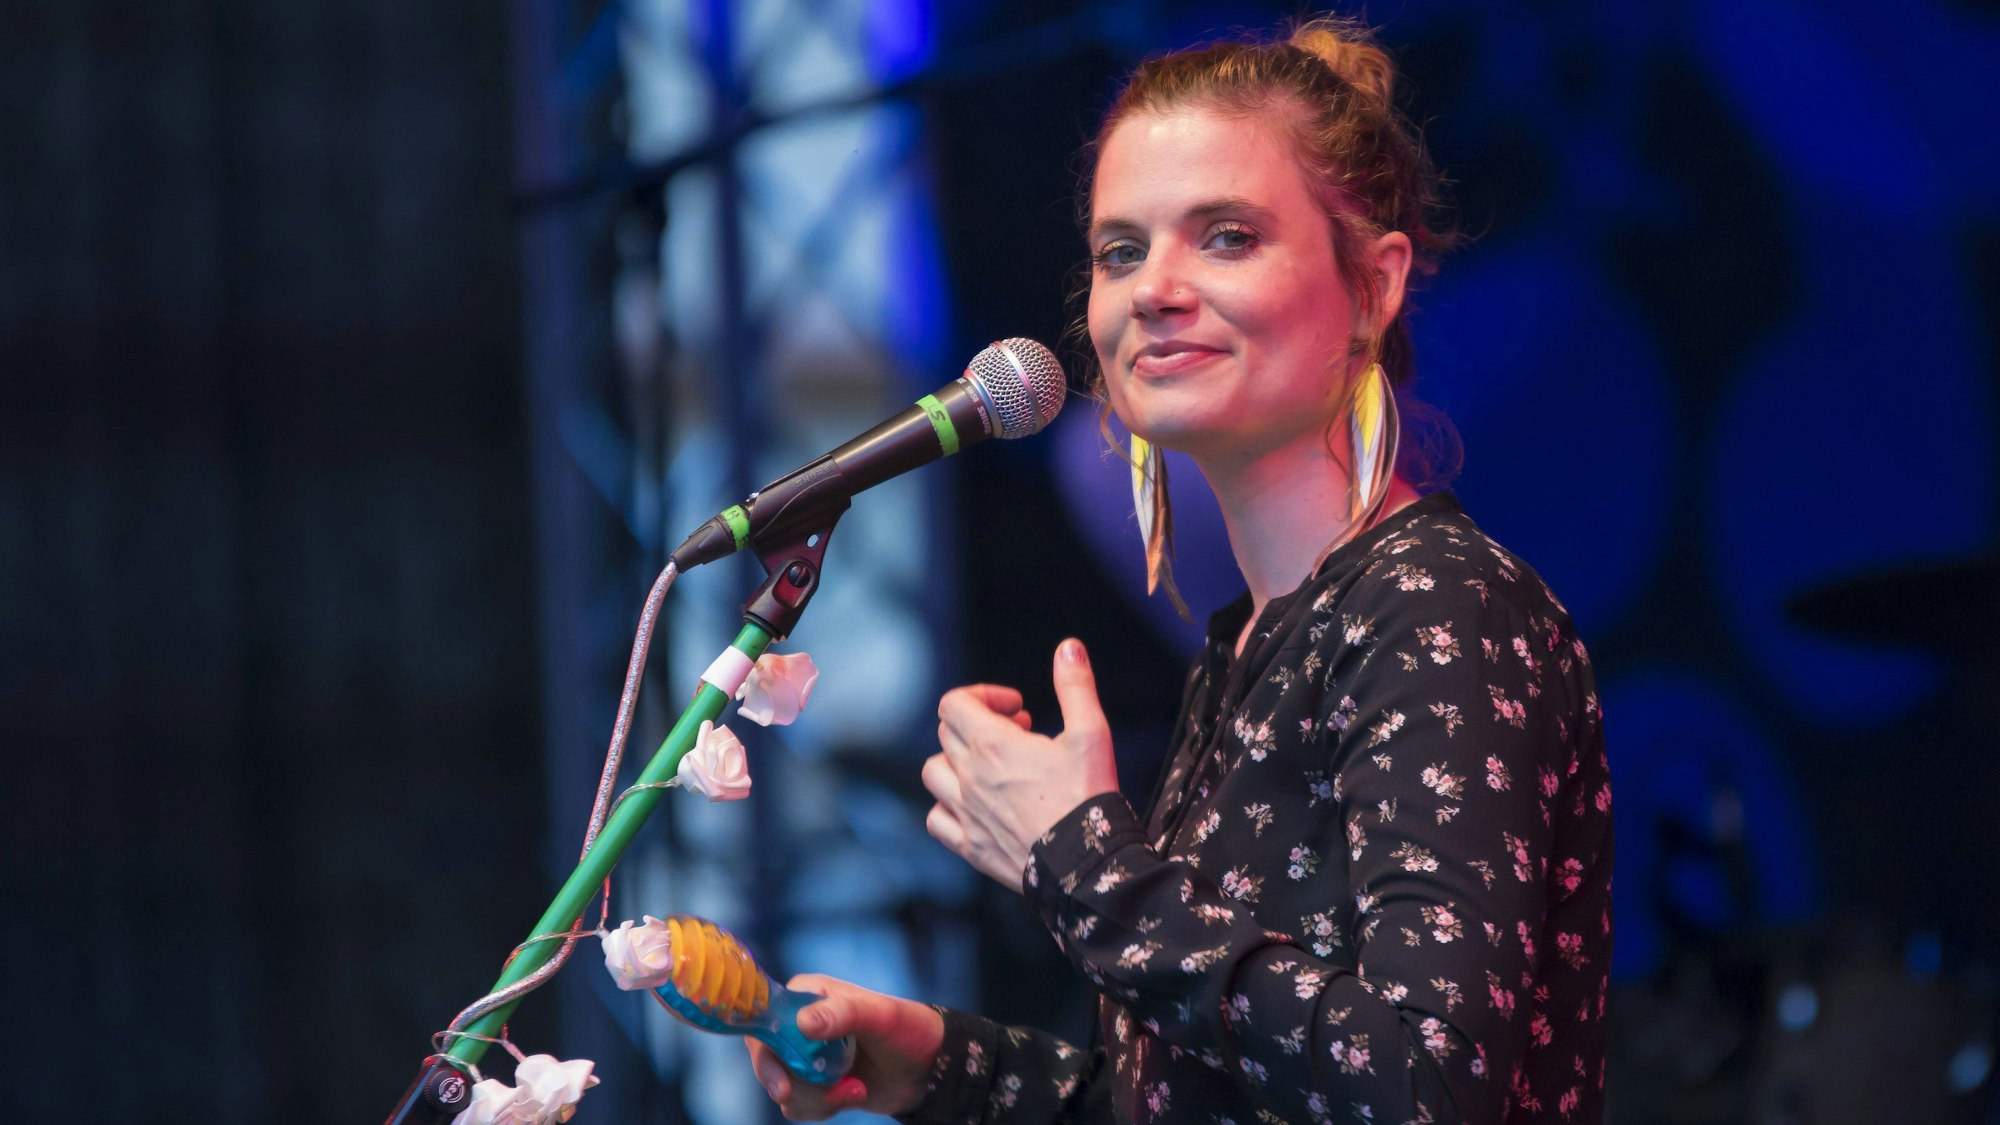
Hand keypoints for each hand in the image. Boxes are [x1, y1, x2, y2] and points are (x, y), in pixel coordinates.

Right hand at [745, 974, 943, 1119]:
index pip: (765, 1018)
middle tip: (799, 1097)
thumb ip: (843, 1014)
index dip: (763, 1050)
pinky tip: (854, 1093)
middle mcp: (799, 1023)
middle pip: (767, 1058)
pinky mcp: (814, 1083)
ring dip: (815, 1098)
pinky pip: (797, 1104)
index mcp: (808, 995)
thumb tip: (803, 1023)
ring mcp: (804, 1055)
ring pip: (783, 1087)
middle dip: (789, 1083)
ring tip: (854, 1089)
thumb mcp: (880, 1017)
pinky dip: (822, 1108)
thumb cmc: (907, 1029)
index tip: (780, 1082)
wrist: (928, 1067)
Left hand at [924, 638, 1120, 890]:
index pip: (955, 703)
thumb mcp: (1091, 733)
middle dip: (979, 724)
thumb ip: (1075, 686)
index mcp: (992, 746)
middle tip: (1019, 735)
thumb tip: (1069, 647)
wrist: (1086, 867)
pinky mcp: (970, 847)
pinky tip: (976, 806)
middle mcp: (969, 778)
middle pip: (947, 733)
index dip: (983, 696)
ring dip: (956, 762)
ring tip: (990, 768)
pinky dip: (948, 807)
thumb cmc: (1089, 799)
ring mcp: (965, 814)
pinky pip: (937, 820)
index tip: (1016, 709)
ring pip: (933, 773)